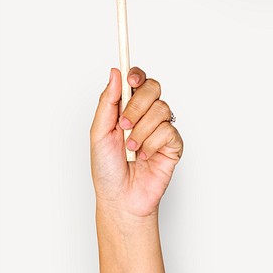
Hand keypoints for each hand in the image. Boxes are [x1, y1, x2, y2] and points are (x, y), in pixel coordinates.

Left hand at [90, 67, 183, 219]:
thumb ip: (108, 102)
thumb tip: (115, 73)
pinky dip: (152, 144)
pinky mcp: (173, 144)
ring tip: (131, 148)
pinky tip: (144, 156)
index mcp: (127, 108)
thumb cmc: (107, 169)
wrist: (120, 198)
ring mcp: (161, 128)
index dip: (136, 75)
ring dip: (141, 131)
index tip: (130, 80)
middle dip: (137, 105)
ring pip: (161, 109)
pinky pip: (168, 131)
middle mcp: (146, 115)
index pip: (137, 81)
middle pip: (153, 88)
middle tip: (124, 124)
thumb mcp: (99, 133)